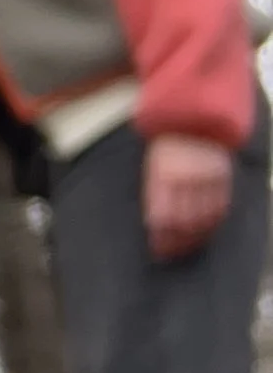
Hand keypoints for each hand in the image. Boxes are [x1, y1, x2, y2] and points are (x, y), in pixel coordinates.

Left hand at [145, 132, 233, 260]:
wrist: (191, 119)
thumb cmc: (166, 149)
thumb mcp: (151, 167)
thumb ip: (154, 194)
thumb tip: (154, 228)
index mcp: (162, 173)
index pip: (163, 216)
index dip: (162, 238)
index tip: (160, 250)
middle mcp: (184, 174)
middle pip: (184, 221)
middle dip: (178, 242)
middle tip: (173, 253)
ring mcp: (205, 174)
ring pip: (204, 216)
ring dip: (196, 236)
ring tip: (188, 245)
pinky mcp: (222, 173)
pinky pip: (221, 205)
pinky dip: (214, 222)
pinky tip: (206, 230)